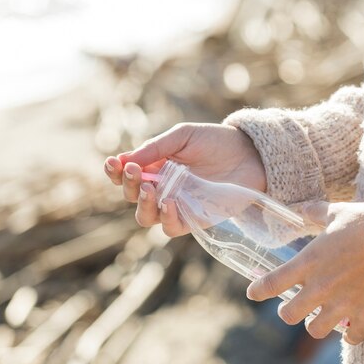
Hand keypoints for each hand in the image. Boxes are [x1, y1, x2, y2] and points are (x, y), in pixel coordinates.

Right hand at [104, 123, 265, 235]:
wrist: (250, 154)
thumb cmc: (215, 141)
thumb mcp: (183, 136)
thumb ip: (156, 148)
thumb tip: (125, 160)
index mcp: (155, 167)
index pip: (126, 175)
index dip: (114, 172)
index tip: (113, 163)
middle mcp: (162, 188)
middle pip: (132, 197)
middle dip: (128, 185)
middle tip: (135, 171)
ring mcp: (177, 205)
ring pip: (146, 217)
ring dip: (143, 204)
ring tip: (151, 189)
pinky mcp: (194, 219)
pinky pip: (171, 227)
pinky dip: (166, 218)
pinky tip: (170, 203)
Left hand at [246, 201, 363, 344]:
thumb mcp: (337, 212)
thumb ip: (314, 212)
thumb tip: (298, 207)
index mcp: (308, 262)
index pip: (272, 283)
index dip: (258, 291)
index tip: (253, 293)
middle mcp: (320, 288)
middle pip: (288, 315)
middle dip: (288, 312)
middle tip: (294, 306)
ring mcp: (342, 305)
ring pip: (315, 330)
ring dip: (316, 325)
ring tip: (321, 318)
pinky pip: (352, 338)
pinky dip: (351, 335)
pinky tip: (351, 329)